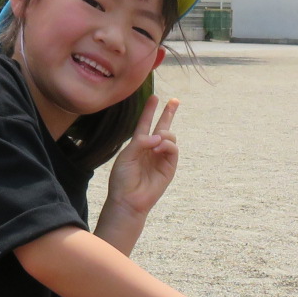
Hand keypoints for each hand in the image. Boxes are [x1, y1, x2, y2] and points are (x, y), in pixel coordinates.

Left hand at [104, 97, 179, 218]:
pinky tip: (159, 147)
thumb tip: (159, 136)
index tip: (154, 97)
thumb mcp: (127, 155)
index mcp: (138, 144)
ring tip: (157, 142)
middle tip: (175, 100)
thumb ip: (141, 142)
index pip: (145, 123)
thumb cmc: (122, 179)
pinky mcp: (169, 167)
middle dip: (169, 113)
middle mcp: (151, 148)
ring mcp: (161, 157)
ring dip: (164, 134)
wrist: (128, 199)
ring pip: (170, 136)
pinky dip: (167, 145)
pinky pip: (173, 149)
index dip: (149, 110)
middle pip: (162, 126)